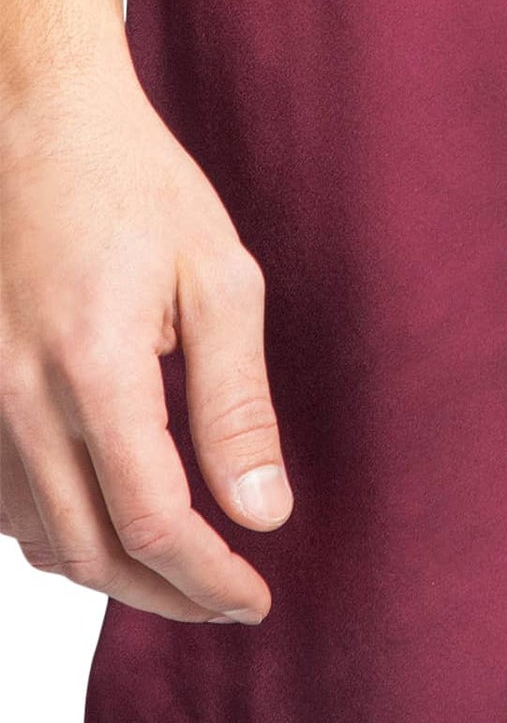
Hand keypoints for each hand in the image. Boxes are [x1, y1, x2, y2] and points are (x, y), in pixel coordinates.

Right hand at [0, 56, 291, 620]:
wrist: (33, 122)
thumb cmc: (136, 188)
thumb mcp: (221, 281)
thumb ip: (238, 405)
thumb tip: (264, 512)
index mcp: (94, 369)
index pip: (153, 524)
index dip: (209, 580)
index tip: (257, 598)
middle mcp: (17, 399)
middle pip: (92, 554)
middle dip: (168, 596)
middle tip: (230, 601)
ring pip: (40, 542)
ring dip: (114, 576)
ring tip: (182, 573)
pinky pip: (3, 504)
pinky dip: (58, 537)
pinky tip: (110, 524)